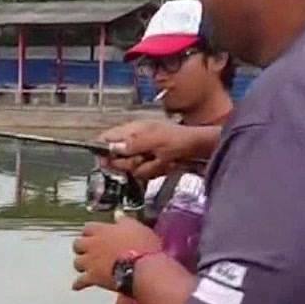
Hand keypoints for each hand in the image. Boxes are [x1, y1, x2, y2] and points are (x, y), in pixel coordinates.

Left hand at [72, 218, 160, 291]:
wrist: (142, 268)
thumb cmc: (142, 245)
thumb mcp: (136, 226)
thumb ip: (124, 220)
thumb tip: (117, 214)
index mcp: (102, 231)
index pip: (88, 227)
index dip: (90, 232)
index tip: (94, 234)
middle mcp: (92, 245)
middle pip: (77, 244)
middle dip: (81, 247)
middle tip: (88, 251)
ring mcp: (91, 262)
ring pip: (77, 262)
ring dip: (81, 264)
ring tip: (86, 266)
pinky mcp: (93, 278)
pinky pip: (80, 281)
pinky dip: (79, 284)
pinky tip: (77, 286)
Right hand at [97, 120, 220, 180]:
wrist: (200, 150)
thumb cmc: (180, 140)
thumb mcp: (155, 140)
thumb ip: (133, 144)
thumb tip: (112, 148)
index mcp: (132, 130)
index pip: (106, 139)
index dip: (104, 151)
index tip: (107, 162)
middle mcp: (134, 141)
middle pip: (117, 159)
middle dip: (131, 163)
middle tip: (145, 158)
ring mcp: (143, 153)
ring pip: (132, 169)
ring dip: (146, 168)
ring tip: (160, 161)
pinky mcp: (151, 164)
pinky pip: (144, 173)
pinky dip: (155, 171)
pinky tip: (165, 166)